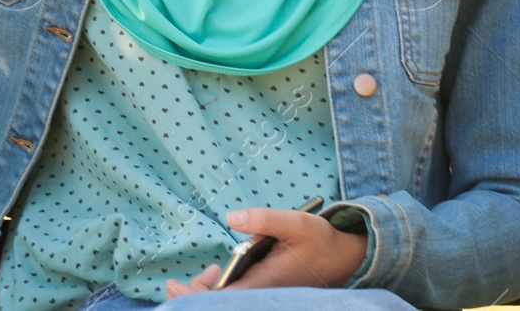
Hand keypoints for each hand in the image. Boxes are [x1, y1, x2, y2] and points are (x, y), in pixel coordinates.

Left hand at [164, 207, 368, 298]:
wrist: (346, 256)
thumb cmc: (320, 240)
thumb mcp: (295, 221)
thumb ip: (264, 219)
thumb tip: (232, 218)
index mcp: (265, 281)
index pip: (223, 297)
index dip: (196, 295)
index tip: (174, 285)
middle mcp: (264, 292)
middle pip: (221, 301)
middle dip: (195, 294)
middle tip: (174, 282)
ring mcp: (266, 293)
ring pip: (229, 298)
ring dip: (209, 290)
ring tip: (202, 275)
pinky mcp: (268, 290)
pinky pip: (239, 294)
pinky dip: (223, 287)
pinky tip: (220, 272)